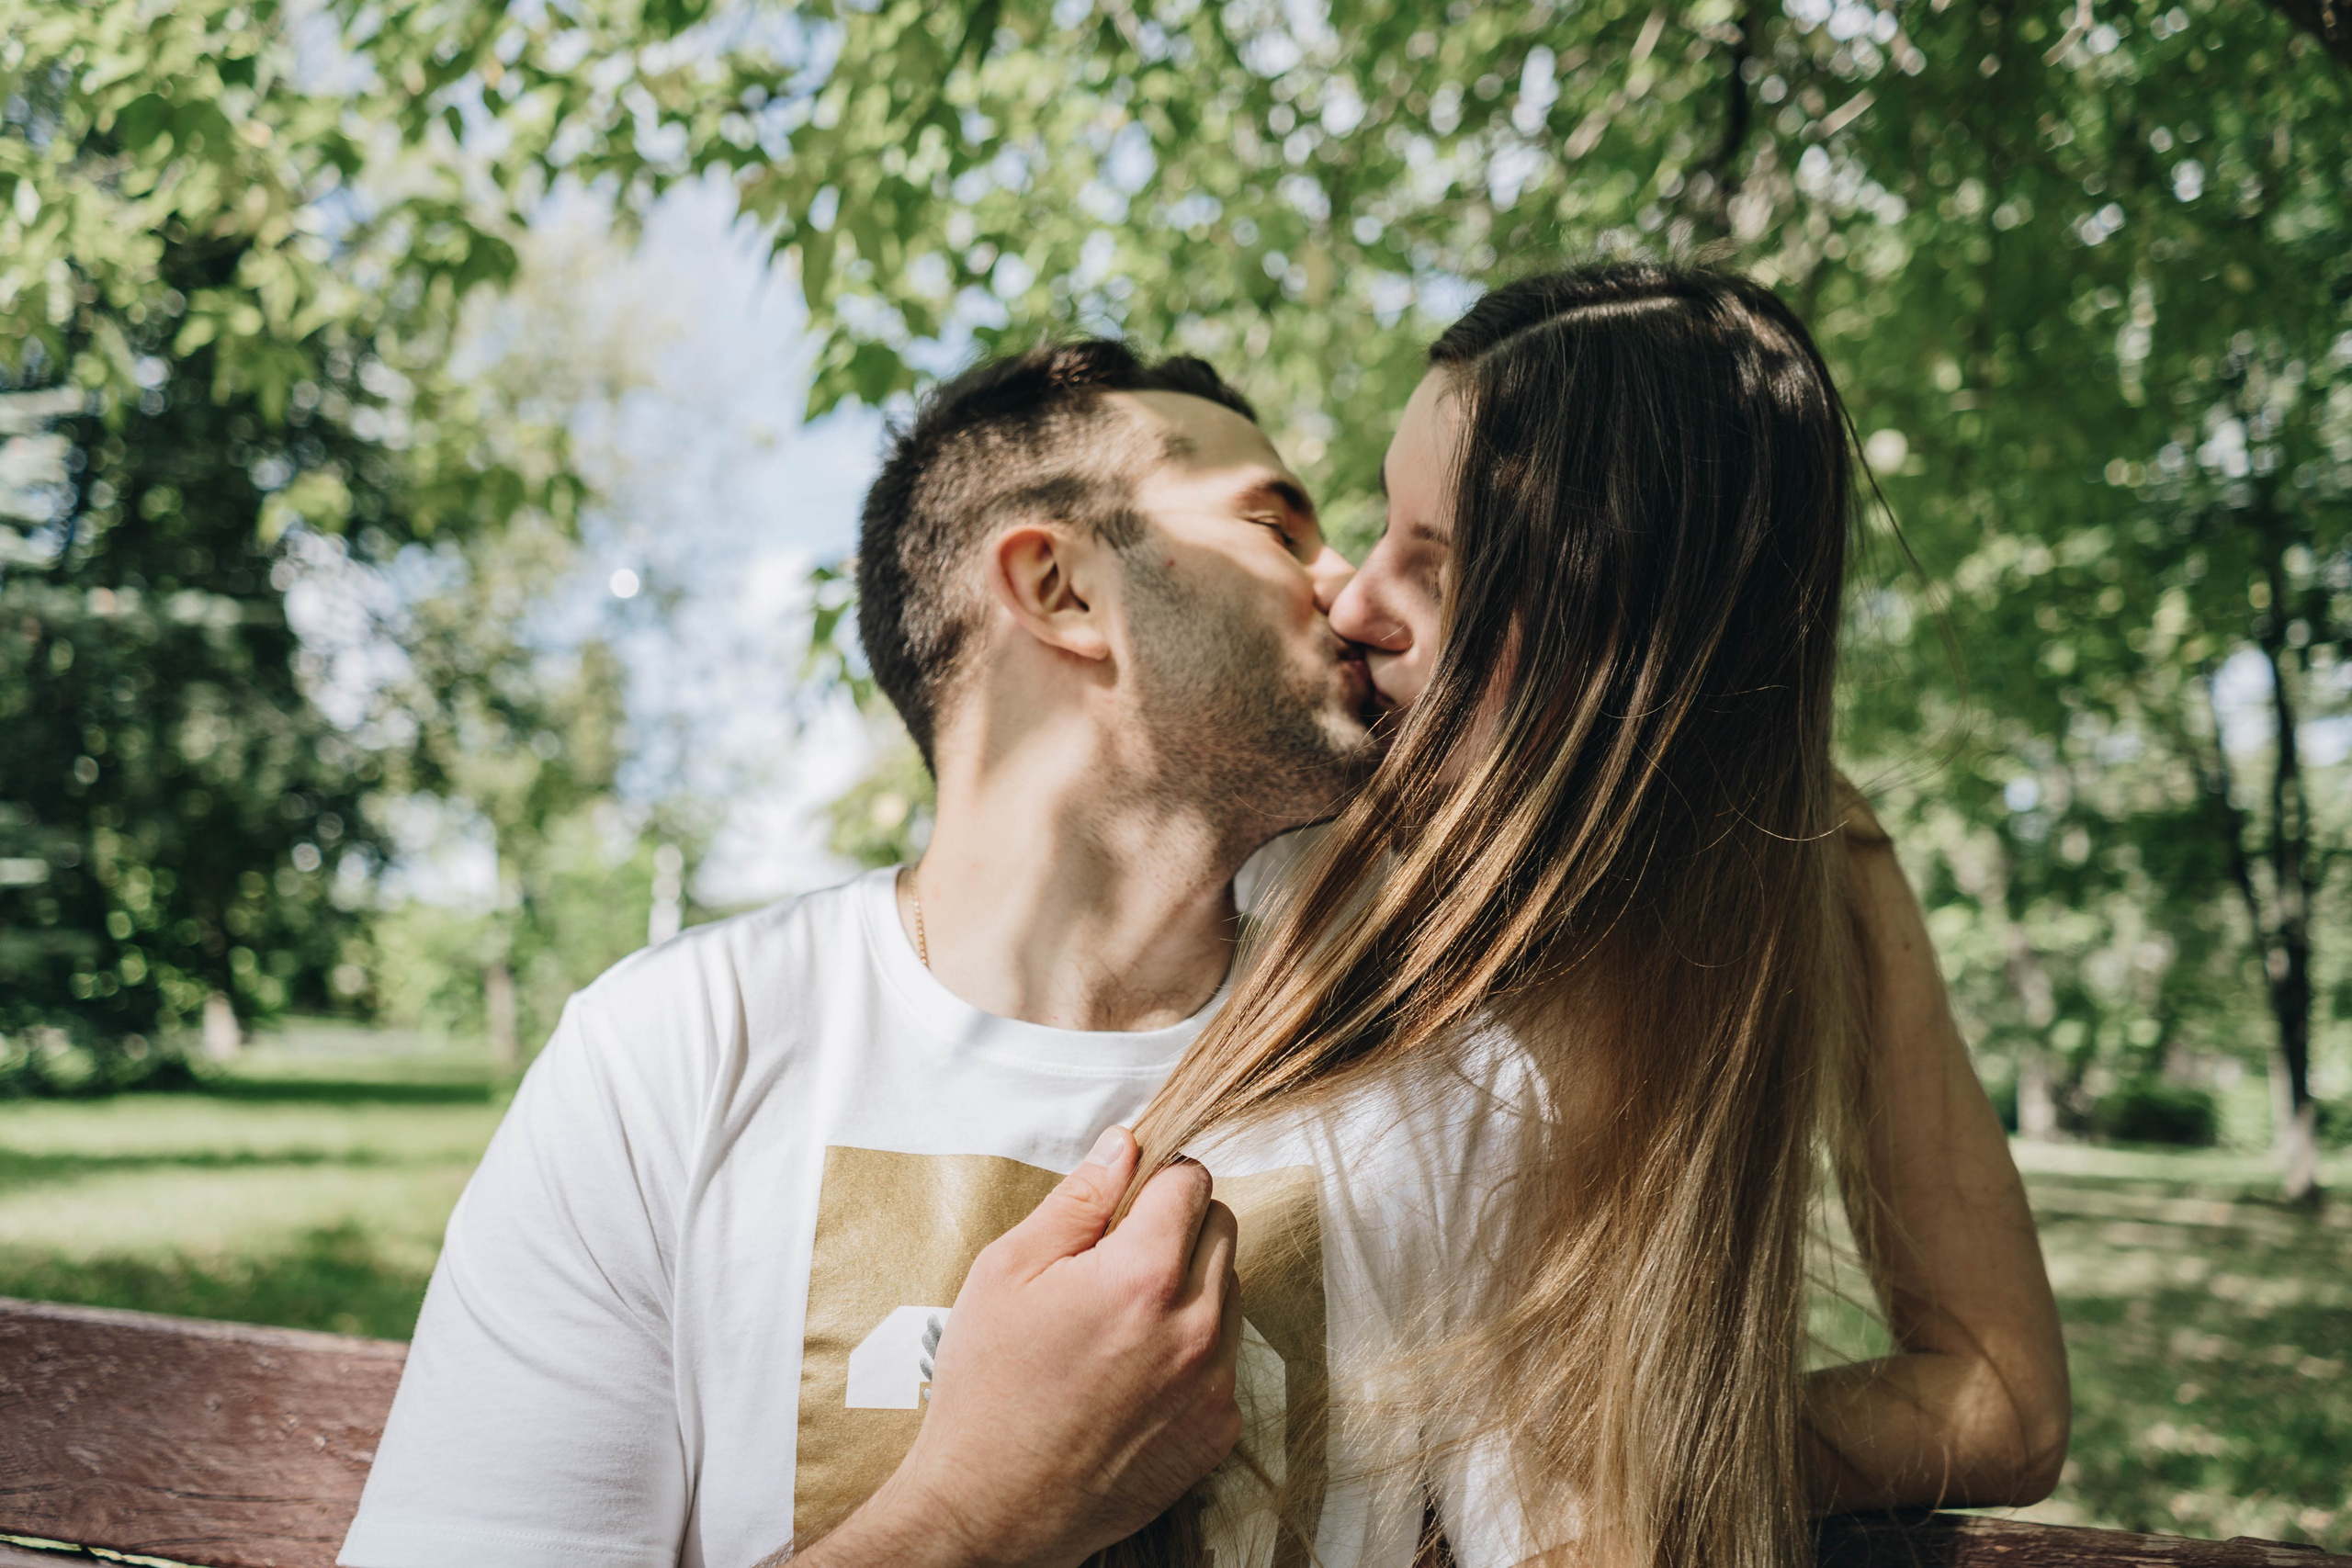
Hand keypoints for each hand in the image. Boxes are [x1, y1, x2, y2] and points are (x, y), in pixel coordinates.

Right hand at [793, 1128, 1243, 1567]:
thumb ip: (1078, 1200)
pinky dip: (1192, 1350)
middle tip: (1116, 1259)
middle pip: (1224, 1229)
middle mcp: (1195, 1327)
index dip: (1158, 1178)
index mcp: (1143, 1276)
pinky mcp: (1219, 1430)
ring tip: (1119, 1322)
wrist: (990, 1507)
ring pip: (1230, 1292)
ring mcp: (1213, 1383)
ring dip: (1189, 1287)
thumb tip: (1124, 1147)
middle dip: (1178, 1226)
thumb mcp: (1008, 1271)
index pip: (1194, 1181)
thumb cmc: (988, 1391)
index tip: (1130, 1198)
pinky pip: (1224, 1358)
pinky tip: (1133, 1372)